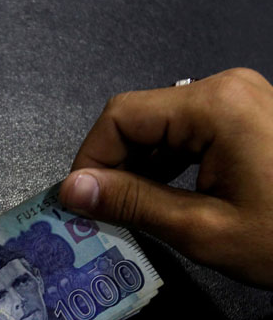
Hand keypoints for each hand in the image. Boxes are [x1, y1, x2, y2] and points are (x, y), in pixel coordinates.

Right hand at [59, 68, 272, 287]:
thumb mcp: (203, 229)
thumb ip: (131, 204)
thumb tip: (73, 190)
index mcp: (215, 105)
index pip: (121, 116)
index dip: (89, 159)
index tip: (78, 201)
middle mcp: (226, 89)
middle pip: (139, 118)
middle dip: (113, 166)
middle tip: (101, 212)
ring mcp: (239, 100)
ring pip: (160, 127)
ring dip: (138, 168)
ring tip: (130, 211)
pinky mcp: (246, 116)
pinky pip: (187, 133)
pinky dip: (166, 164)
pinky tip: (161, 198)